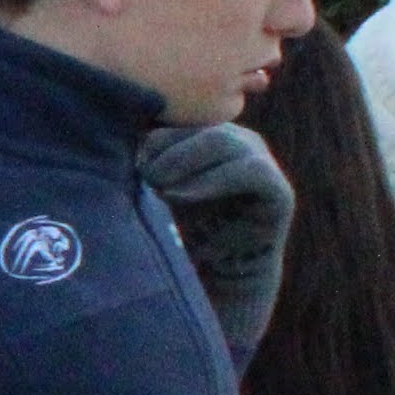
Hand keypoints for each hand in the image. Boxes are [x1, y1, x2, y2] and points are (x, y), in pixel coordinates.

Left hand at [140, 121, 293, 354]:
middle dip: (167, 154)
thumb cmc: (179, 230)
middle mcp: (241, 142)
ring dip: (184, 164)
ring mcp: (263, 162)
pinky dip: (211, 181)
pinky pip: (249, 170)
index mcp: (213, 135)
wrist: (214, 275)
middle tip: (144, 179)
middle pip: (200, 127)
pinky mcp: (278, 190)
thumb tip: (115, 135)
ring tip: (160, 190)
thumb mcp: (158, 189)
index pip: (181, 120)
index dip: (153, 141)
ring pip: (222, 141)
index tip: (133, 169)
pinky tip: (181, 196)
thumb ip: (148, 161)